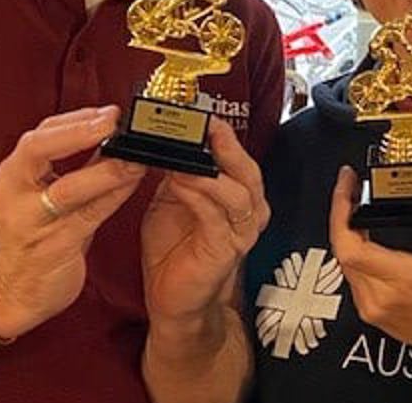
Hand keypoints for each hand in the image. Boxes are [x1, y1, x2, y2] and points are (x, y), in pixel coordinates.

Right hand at [0, 106, 146, 338]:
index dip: (75, 119)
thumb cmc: (37, 235)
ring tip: (134, 155)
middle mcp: (14, 193)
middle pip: (37, 150)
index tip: (108, 111)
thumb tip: (113, 130)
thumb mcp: (49, 193)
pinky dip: (112, 197)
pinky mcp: (51, 247)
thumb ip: (76, 164)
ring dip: (104, 169)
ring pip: (67, 189)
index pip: (40, 135)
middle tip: (112, 120)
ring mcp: (30, 221)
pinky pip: (87, 217)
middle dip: (77, 132)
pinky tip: (132, 183)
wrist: (15, 291)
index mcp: (15, 174)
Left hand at [141, 118, 268, 326]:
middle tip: (205, 124)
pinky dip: (199, 196)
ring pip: (239, 191)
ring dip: (211, 169)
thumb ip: (175, 170)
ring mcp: (240, 231)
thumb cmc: (173, 248)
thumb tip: (164, 134)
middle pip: (247, 169)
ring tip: (185, 154)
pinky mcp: (226, 250)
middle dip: (227, 145)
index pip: (235, 155)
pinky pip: (216, 217)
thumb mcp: (170, 199)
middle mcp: (247, 209)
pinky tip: (180, 182)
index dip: (220, 133)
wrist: (173, 300)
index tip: (199, 112)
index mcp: (236, 192)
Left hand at [329, 164, 411, 344]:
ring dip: (344, 233)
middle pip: (341, 249)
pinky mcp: (367, 311)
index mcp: (402, 277)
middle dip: (342, 215)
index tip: (347, 185)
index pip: (350, 246)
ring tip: (352, 206)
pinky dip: (351, 253)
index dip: (341, 212)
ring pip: (342, 262)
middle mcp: (380, 295)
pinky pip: (350, 276)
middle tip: (349, 190)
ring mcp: (370, 305)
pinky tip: (358, 236)